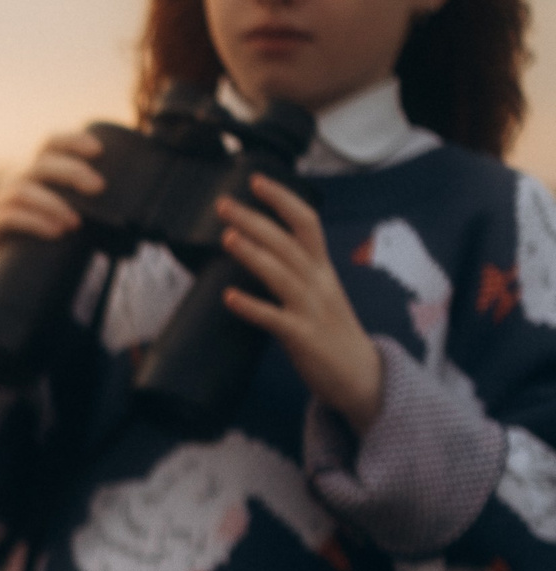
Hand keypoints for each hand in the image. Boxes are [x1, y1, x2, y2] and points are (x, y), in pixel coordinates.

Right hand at [0, 132, 104, 254]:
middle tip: (98, 188)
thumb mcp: (64, 225)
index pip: (50, 145)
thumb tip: (133, 213)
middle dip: (71, 171)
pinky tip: (55, 232)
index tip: (99, 150)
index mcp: (35, 176)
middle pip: (41, 163)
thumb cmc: (38, 251)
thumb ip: (86, 212)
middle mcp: (15, 183)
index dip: (72, 141)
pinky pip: (8, 216)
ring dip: (54, 202)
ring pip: (23, 189)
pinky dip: (34, 221)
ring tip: (76, 223)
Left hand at [218, 175, 383, 434]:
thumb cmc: (331, 334)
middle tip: (223, 203)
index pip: (306, 222)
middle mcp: (319, 283)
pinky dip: (252, 306)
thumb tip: (259, 251)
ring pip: (282, 274)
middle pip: (287, 242)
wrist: (361, 377)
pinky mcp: (303, 338)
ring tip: (227, 237)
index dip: (282, 199)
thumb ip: (294, 272)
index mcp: (322, 269)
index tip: (256, 180)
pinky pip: (275, 318)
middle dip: (255, 219)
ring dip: (254, 254)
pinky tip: (229, 297)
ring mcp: (312, 309)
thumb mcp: (317, 294)